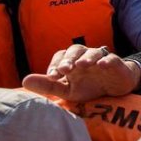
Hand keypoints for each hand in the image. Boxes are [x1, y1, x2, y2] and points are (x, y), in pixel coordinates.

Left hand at [22, 44, 140, 101]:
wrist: (116, 88)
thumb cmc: (89, 87)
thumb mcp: (68, 90)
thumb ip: (48, 86)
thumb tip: (24, 81)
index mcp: (72, 62)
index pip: (61, 56)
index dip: (55, 64)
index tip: (52, 76)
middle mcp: (85, 57)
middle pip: (75, 50)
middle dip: (69, 58)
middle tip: (64, 69)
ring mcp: (100, 59)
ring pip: (93, 52)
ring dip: (86, 57)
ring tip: (82, 65)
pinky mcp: (115, 63)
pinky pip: (111, 58)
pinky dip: (106, 60)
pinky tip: (101, 66)